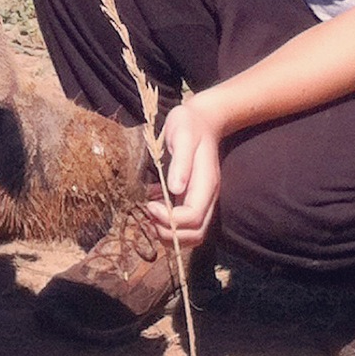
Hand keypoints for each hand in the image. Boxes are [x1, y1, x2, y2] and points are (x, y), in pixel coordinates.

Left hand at [143, 94, 222, 247]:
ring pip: (191, 234)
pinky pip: (183, 224)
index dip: (170, 219)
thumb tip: (175, 189)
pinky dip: (166, 223)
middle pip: (196, 234)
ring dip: (167, 232)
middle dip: (169, 233)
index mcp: (206, 184)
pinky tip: (152, 205)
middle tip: (147, 217)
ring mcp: (201, 200)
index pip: (193, 218)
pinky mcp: (191, 199)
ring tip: (147, 215)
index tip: (149, 206)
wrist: (202, 121)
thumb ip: (180, 160)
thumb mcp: (182, 135)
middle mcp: (207, 197)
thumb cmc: (189, 125)